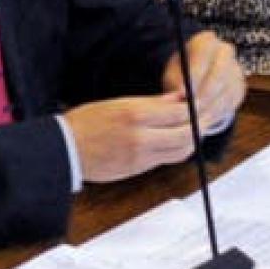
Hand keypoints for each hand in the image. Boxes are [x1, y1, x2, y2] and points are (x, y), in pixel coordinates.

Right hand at [63, 94, 195, 182]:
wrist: (62, 150)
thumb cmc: (82, 125)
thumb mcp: (114, 104)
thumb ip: (148, 104)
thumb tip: (176, 101)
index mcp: (132, 114)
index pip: (179, 110)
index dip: (195, 105)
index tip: (198, 99)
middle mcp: (140, 136)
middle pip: (187, 132)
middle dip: (202, 123)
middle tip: (207, 115)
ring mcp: (140, 156)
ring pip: (182, 149)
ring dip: (194, 139)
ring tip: (196, 128)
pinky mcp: (137, 169)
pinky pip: (167, 160)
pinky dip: (179, 150)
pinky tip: (178, 142)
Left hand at [161, 31, 245, 133]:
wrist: (197, 78)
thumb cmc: (180, 74)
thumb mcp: (172, 75)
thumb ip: (175, 84)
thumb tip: (174, 98)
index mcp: (205, 41)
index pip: (204, 54)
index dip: (194, 75)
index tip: (182, 93)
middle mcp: (225, 51)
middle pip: (220, 73)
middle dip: (204, 94)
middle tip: (190, 110)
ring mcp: (236, 68)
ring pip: (226, 90)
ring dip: (210, 107)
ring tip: (193, 118)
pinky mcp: (241, 86)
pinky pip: (232, 101)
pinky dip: (218, 113)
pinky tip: (204, 119)